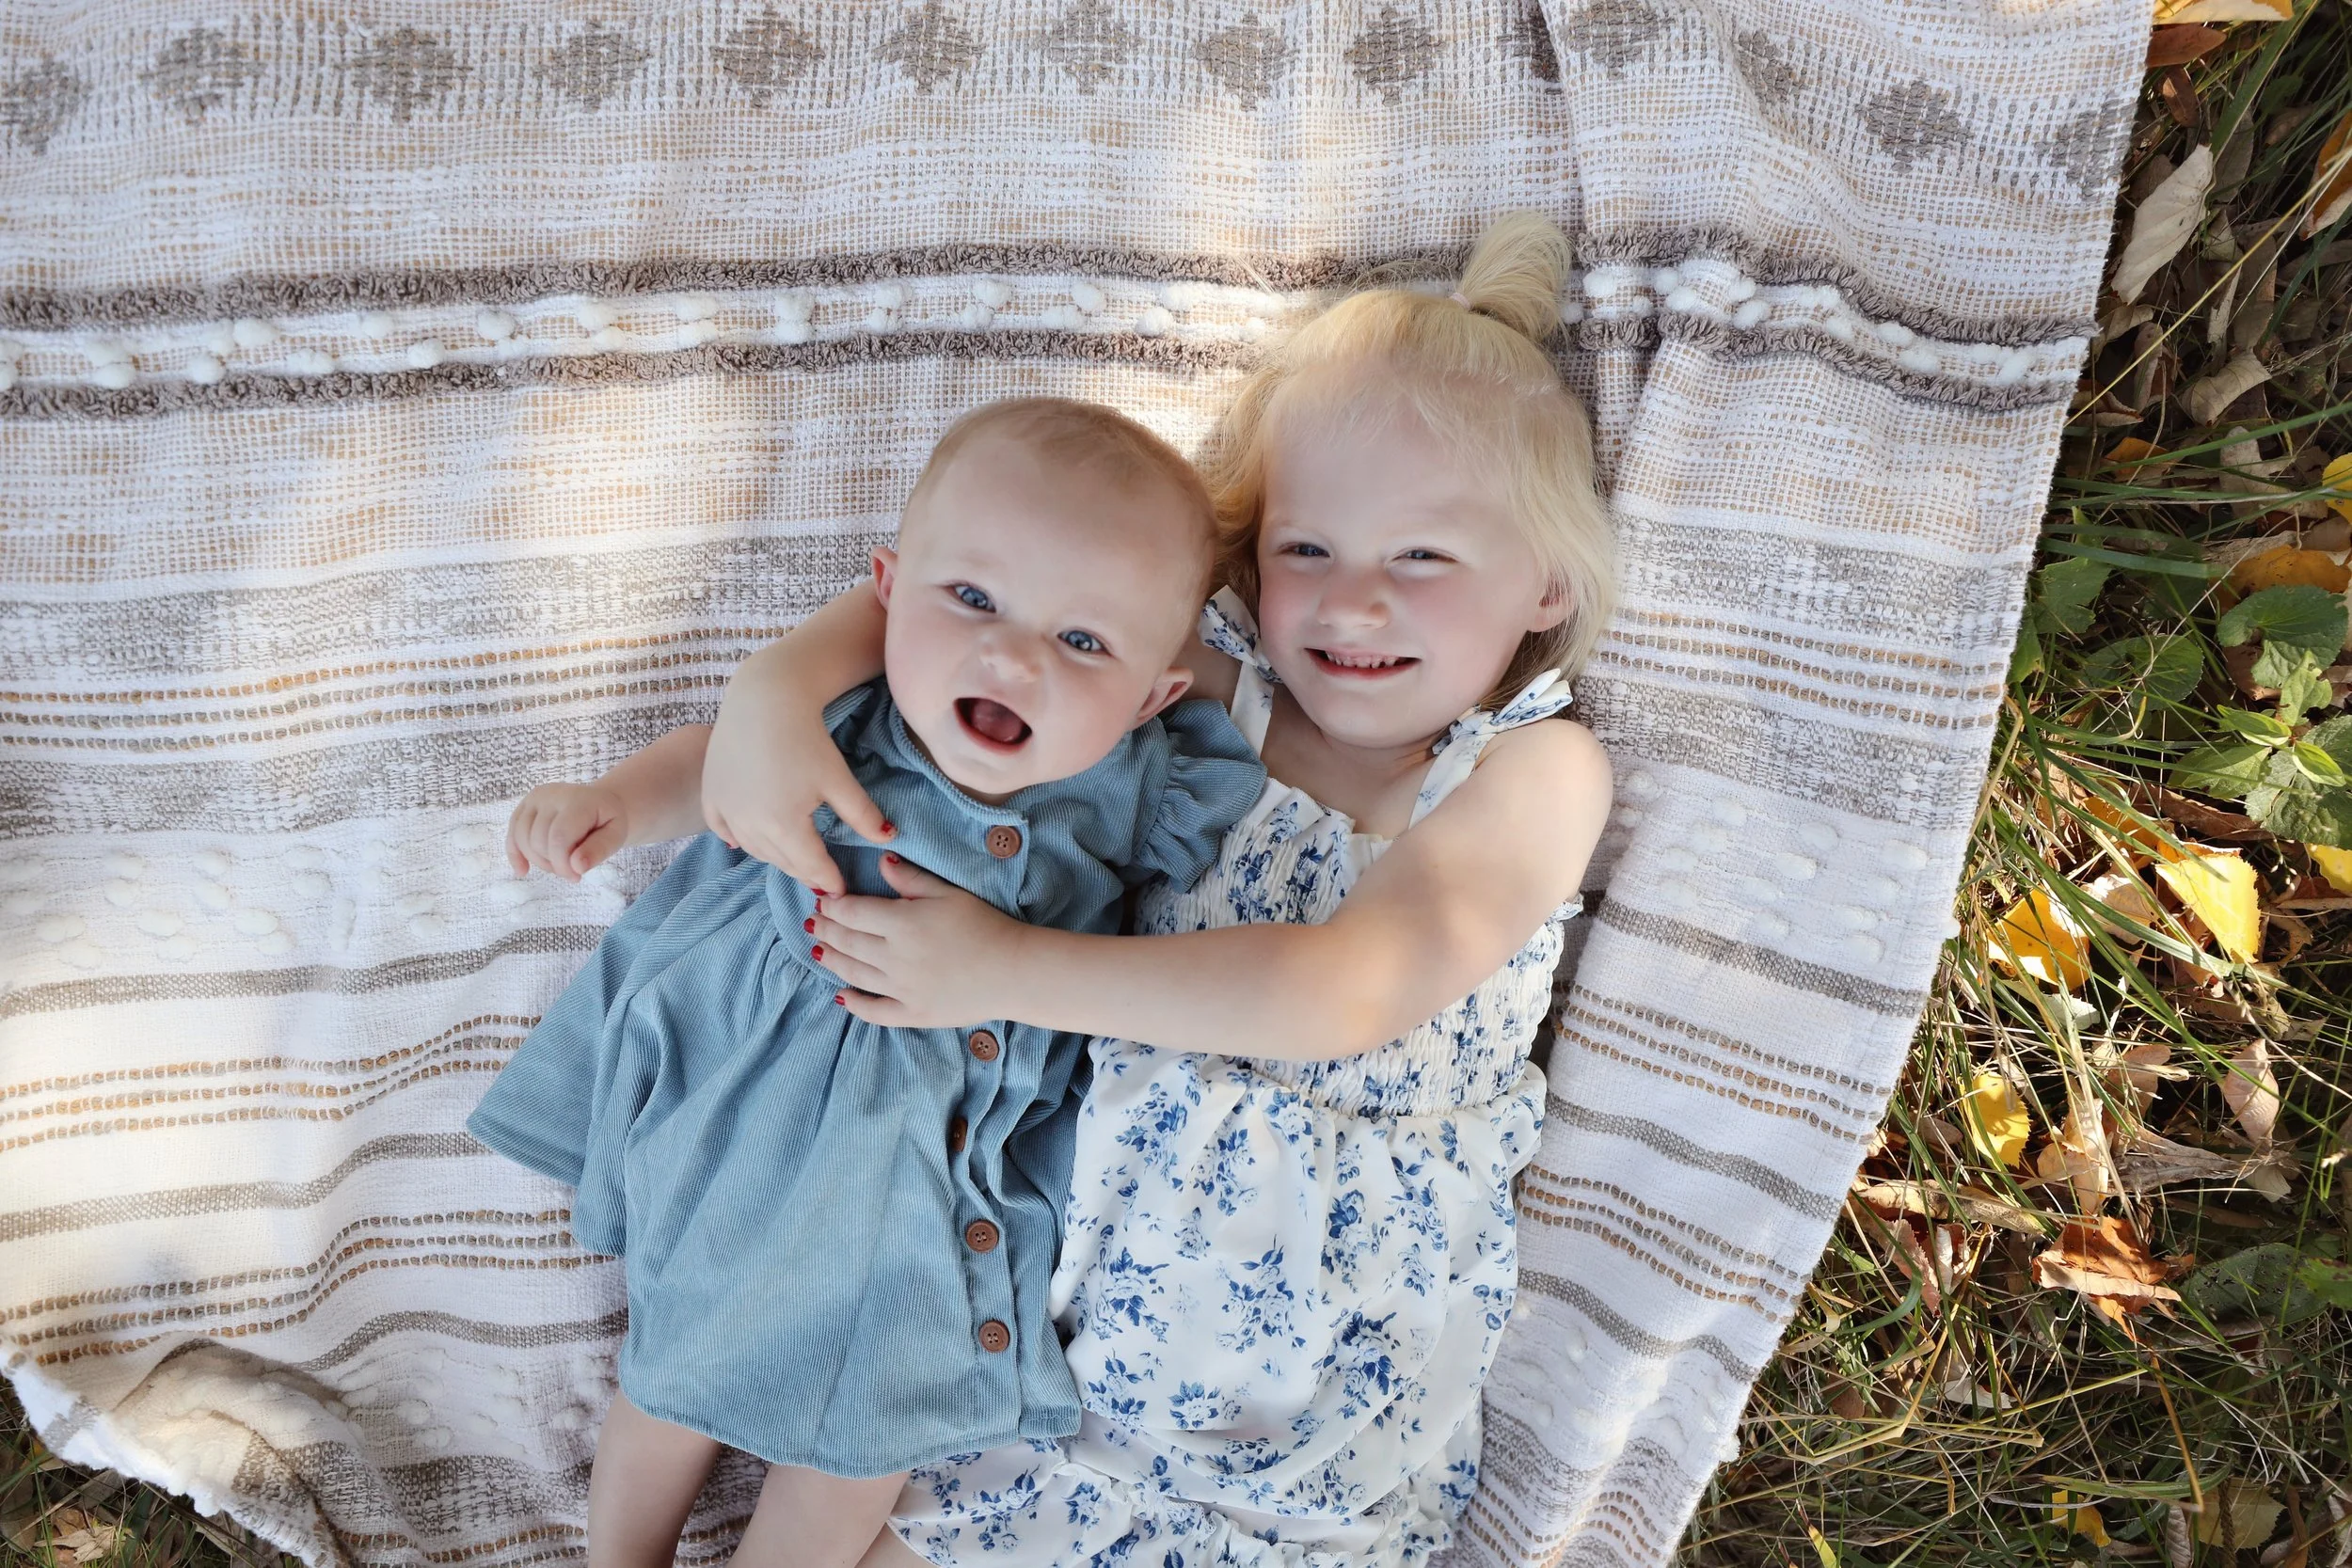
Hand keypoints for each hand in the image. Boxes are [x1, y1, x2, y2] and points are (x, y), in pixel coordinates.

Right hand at [507, 782, 629, 880]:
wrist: (601, 802)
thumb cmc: (608, 821)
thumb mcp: (616, 836)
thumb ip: (599, 851)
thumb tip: (577, 867)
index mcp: (578, 801)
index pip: (559, 838)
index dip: (562, 864)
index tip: (576, 876)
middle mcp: (552, 795)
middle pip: (537, 840)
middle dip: (552, 864)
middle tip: (571, 870)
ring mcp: (534, 798)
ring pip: (522, 839)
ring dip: (537, 861)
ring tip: (558, 865)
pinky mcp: (524, 806)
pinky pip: (512, 833)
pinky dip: (515, 854)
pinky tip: (523, 871)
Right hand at [702, 670, 891, 898]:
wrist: (765, 697)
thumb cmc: (807, 738)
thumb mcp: (839, 780)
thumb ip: (862, 815)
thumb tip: (888, 839)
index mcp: (784, 826)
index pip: (811, 865)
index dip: (829, 879)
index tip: (841, 890)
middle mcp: (750, 825)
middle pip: (781, 861)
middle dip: (803, 872)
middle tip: (820, 877)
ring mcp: (726, 810)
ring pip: (752, 848)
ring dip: (774, 857)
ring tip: (791, 858)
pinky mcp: (711, 793)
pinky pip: (722, 828)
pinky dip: (736, 837)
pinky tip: (742, 841)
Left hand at [809, 855, 1023, 1026]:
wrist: (1014, 970)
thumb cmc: (985, 924)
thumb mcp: (948, 893)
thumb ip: (910, 878)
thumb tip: (881, 862)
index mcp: (902, 922)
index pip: (853, 912)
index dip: (834, 905)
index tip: (823, 899)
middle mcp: (894, 957)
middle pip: (848, 942)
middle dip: (826, 930)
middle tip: (814, 922)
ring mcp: (901, 989)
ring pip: (854, 974)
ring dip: (831, 961)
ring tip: (818, 951)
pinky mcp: (913, 1013)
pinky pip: (874, 1011)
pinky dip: (854, 1004)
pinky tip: (841, 996)